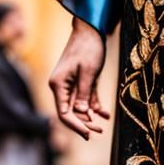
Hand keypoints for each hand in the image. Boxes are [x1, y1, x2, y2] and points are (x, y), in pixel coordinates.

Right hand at [48, 17, 109, 139]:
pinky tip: (105, 115)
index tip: (88, 134)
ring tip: (103, 126)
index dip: (75, 125)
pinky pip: (86, 99)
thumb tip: (82, 113)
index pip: (63, 113)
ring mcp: (71, 85)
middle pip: (70, 113)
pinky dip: (95, 107)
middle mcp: (62, 87)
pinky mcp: (81, 83)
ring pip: (79, 108)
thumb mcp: (88, 72)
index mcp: (58, 85)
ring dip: (90, 117)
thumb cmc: (88, 48)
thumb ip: (84, 93)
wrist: (91, 31)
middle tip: (99, 131)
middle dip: (84, 123)